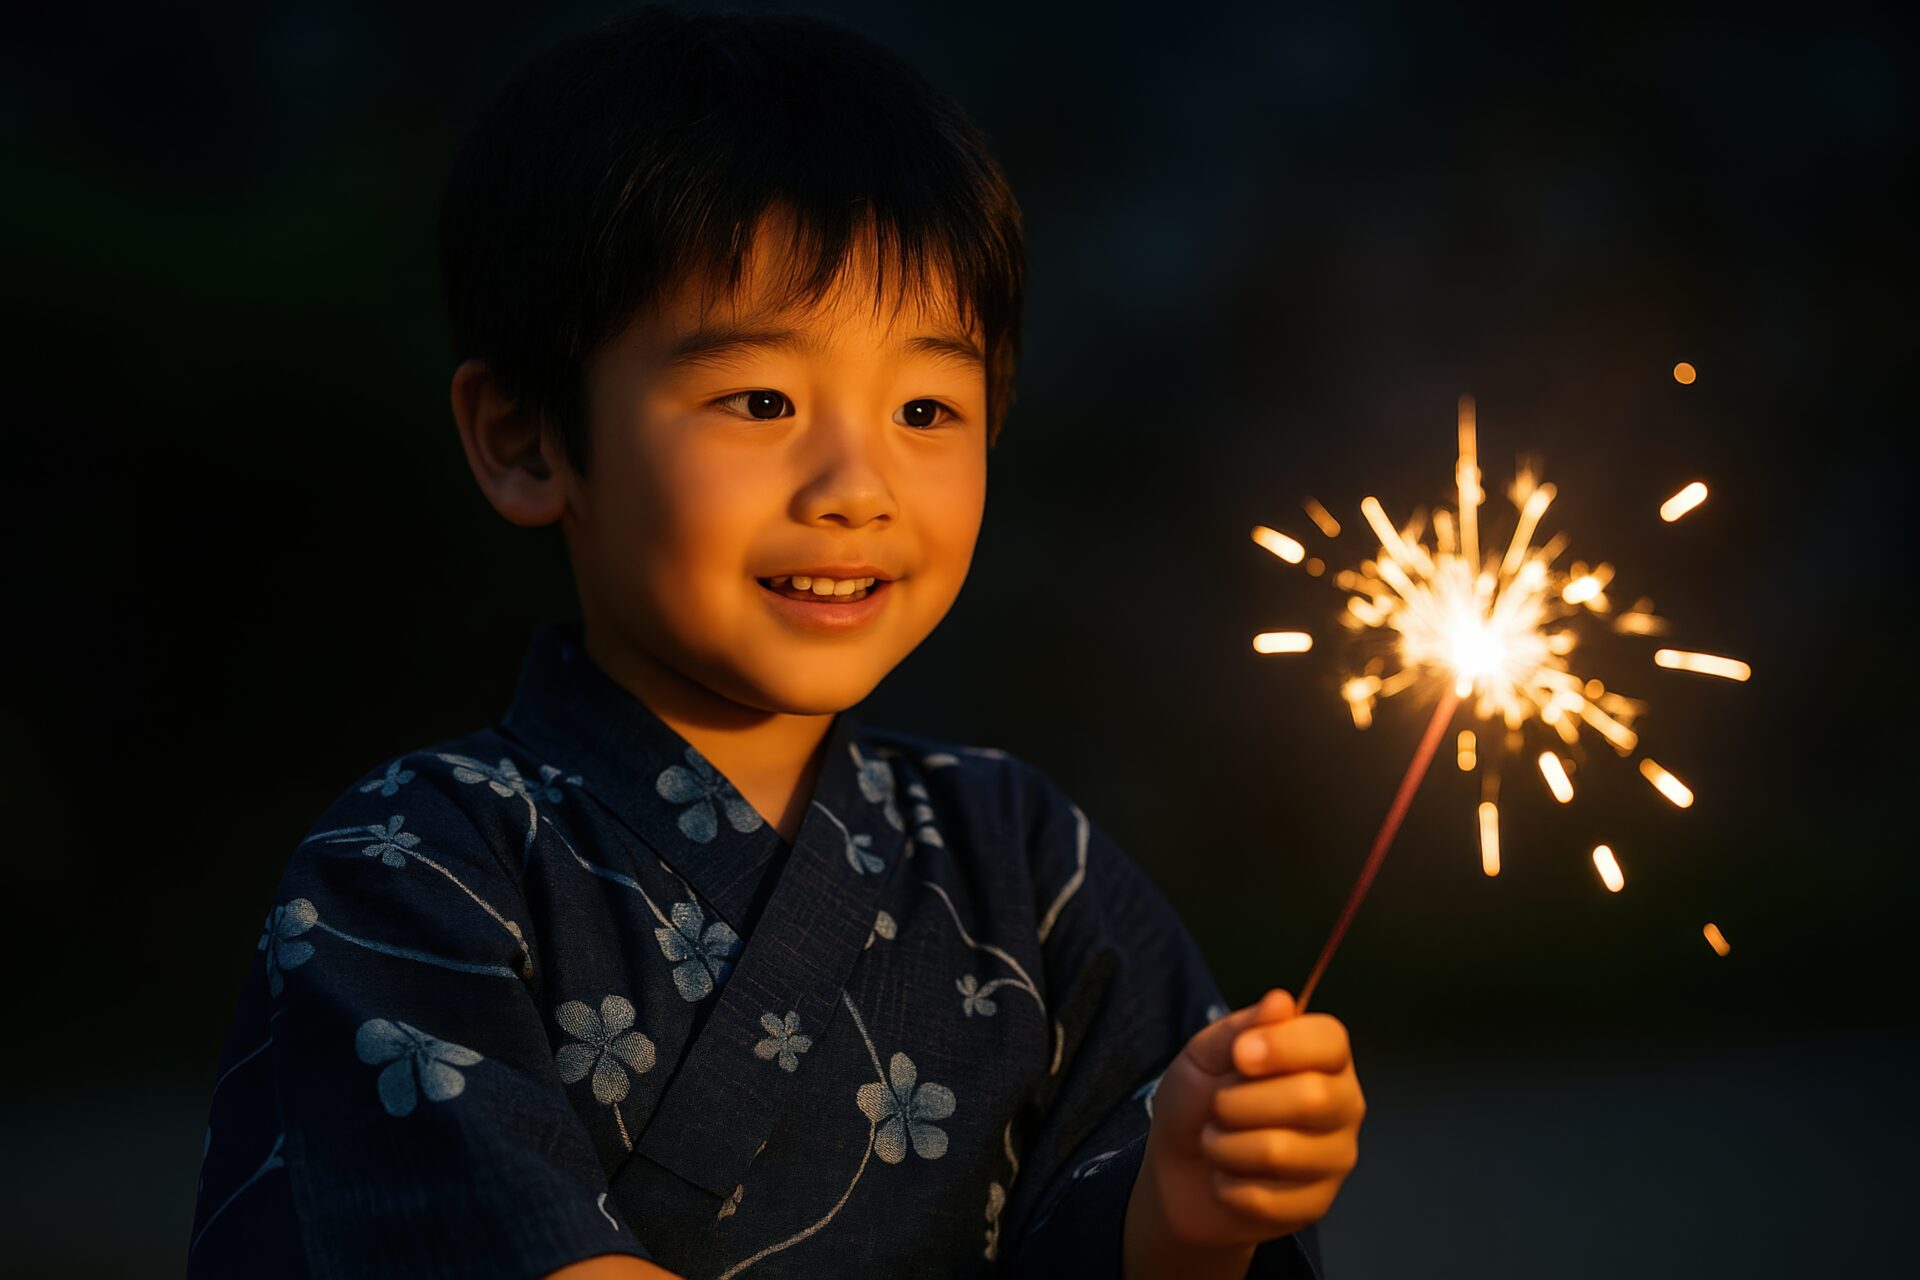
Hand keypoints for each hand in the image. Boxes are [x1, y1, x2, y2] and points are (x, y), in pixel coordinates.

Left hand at [1133, 989, 1364, 1253]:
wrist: (1180, 1172)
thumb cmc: (1199, 1101)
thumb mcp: (1204, 1055)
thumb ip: (1240, 1028)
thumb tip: (1281, 1000)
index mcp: (1322, 1058)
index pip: (1331, 1041)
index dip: (1284, 1045)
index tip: (1241, 1054)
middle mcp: (1342, 1104)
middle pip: (1311, 1099)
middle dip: (1240, 1102)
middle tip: (1217, 1106)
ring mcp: (1335, 1157)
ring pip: (1281, 1152)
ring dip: (1226, 1147)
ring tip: (1216, 1141)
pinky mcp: (1317, 1205)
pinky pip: (1268, 1198)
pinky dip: (1228, 1187)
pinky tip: (1227, 1178)